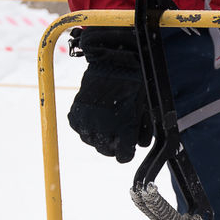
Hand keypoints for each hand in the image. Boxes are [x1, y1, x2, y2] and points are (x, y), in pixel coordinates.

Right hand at [67, 27, 151, 162]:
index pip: (124, 157)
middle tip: (116, 135)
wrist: (113, 61)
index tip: (127, 147)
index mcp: (124, 129)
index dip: (127, 152)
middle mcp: (104, 128)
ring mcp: (87, 121)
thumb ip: (140, 131)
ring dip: (98, 136)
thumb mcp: (143, 109)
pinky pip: (80, 129)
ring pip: (91, 141)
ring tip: (105, 123)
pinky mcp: (76, 114)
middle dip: (113, 145)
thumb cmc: (133, 83)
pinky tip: (94, 114)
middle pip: (106, 151)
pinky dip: (86, 125)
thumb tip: (138, 145)